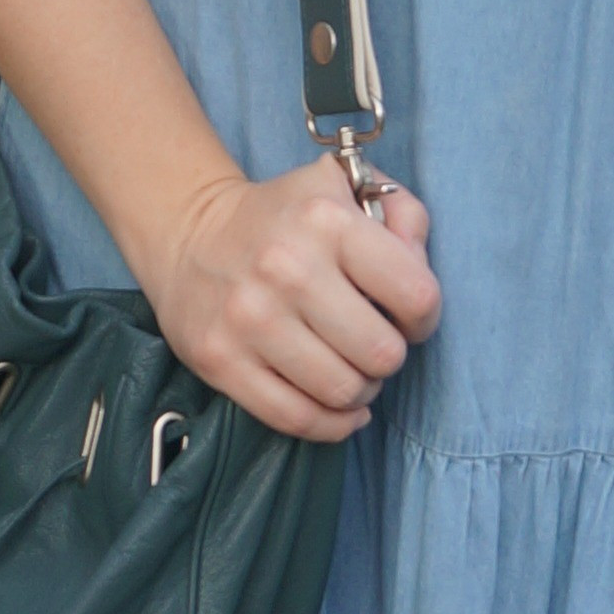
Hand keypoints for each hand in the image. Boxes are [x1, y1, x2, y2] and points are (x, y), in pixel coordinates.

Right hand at [144, 156, 439, 443]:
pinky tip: (340, 409)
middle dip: (389, 357)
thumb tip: (420, 269)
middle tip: (373, 345)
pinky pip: (295, 418)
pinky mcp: (220, 361)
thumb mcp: (348, 190)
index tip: (407, 317)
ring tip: (353, 371)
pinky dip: (331, 424)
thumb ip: (405, 217)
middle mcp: (287, 269)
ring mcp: (249, 319)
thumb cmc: (286, 217)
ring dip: (361, 391)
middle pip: (382, 354)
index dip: (424, 316)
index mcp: (327, 222)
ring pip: (342, 391)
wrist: (189, 234)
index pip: (416, 296)